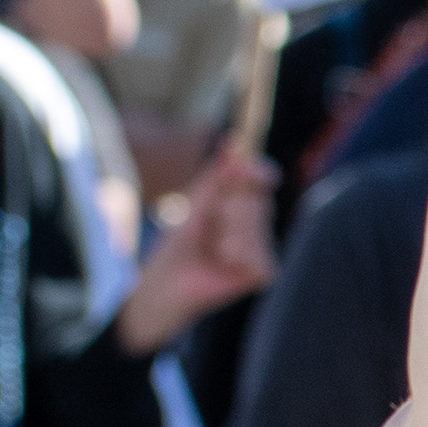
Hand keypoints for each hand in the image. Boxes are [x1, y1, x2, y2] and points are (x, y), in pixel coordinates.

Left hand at [116, 146, 276, 353]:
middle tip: (211, 225)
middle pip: (257, 202)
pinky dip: (238, 257)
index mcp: (241, 205)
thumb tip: (233, 143)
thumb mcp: (197, 204)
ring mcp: (262, 249)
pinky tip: (224, 264)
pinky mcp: (262, 273)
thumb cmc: (178, 245)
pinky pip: (260, 256)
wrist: (165, 283)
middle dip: (230, 209)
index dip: (260, 173)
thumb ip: (217, 177)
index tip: (254, 170)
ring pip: (257, 229)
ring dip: (229, 235)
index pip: (262, 180)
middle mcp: (257, 225)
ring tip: (214, 249)